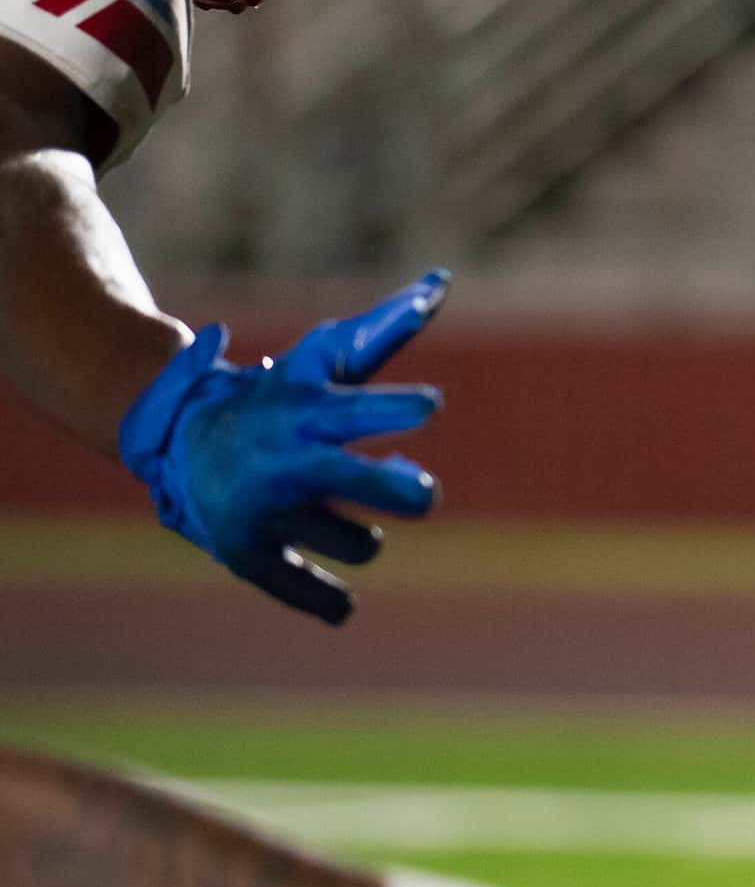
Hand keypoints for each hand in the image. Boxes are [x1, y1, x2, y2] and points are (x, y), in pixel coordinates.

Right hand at [116, 270, 448, 624]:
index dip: (395, 408)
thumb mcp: (322, 360)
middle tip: (423, 491)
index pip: (358, 409)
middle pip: (357, 483)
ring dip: (364, 534)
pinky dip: (326, 601)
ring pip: (357, 541)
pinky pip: (302, 589)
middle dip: (398, 488)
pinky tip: (342, 605)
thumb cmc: (279, 397)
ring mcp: (267, 513)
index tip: (432, 406)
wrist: (178, 437)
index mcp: (307, 413)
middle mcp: (287, 463)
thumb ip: (386, 327)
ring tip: (342, 513)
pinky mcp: (249, 554)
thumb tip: (444, 281)